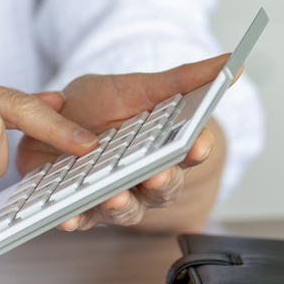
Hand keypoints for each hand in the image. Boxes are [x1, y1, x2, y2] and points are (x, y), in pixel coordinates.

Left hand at [16, 55, 230, 231]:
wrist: (52, 115)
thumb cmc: (101, 104)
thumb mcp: (138, 87)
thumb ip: (183, 80)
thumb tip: (231, 64)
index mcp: (163, 150)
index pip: (188, 155)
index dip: (196, 151)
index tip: (198, 143)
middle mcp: (142, 179)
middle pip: (162, 190)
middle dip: (161, 184)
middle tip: (156, 176)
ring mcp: (113, 195)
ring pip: (125, 210)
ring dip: (121, 206)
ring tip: (114, 197)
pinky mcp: (80, 205)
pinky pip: (80, 218)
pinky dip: (74, 220)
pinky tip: (68, 217)